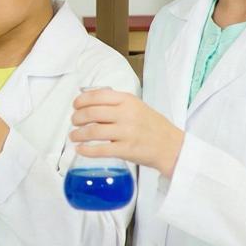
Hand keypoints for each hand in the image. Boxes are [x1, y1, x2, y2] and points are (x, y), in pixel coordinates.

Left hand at [69, 89, 183, 176]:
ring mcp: (127, 133)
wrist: (172, 146)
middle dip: (77, 118)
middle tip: (74, 122)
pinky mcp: (127, 150)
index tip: (75, 106)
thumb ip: (116, 102)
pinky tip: (80, 149)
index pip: (97, 96)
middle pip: (91, 113)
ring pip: (93, 131)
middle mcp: (127, 114)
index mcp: (128, 100)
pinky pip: (101, 150)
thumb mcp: (136, 106)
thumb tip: (89, 101)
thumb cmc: (152, 125)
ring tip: (73, 136)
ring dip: (78, 134)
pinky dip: (86, 150)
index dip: (81, 100)